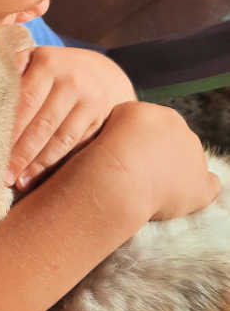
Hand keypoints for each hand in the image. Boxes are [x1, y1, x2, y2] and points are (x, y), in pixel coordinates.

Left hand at [6, 46, 135, 190]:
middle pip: (42, 123)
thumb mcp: (36, 59)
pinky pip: (75, 146)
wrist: (105, 74)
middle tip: (2, 174)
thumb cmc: (56, 70)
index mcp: (48, 64)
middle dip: (21, 152)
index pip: (26, 101)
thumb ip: (13, 68)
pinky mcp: (99, 121)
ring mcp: (90, 102)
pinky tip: (37, 178)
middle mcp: (72, 82)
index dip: (11, 127)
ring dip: (37, 164)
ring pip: (60, 139)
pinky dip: (55, 164)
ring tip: (17, 181)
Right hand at [98, 101, 220, 220]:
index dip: (139, 141)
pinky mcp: (201, 185)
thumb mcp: (104, 124)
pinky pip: (209, 185)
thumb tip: (116, 133)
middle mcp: (181, 130)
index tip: (124, 154)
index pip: (153, 125)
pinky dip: (198, 190)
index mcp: (158, 114)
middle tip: (136, 171)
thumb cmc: (101, 153)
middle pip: (173, 141)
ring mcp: (195, 157)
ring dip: (176, 171)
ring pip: (190, 161)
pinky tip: (181, 196)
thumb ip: (119, 125)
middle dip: (159, 154)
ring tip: (149, 187)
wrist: (116, 177)